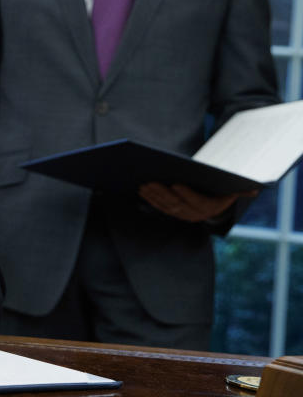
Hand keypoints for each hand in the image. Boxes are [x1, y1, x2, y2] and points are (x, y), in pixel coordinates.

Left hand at [138, 182, 256, 221]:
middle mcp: (196, 214)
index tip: (175, 184)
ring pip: (166, 206)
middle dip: (163, 193)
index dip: (186, 194)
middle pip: (178, 204)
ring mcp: (183, 214)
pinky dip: (150, 199)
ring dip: (153, 196)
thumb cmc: (223, 191)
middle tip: (150, 181)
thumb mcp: (233, 190)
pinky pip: (160, 207)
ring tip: (143, 184)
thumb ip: (241, 190)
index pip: (198, 201)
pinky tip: (142, 190)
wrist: (217, 206)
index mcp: (211, 207)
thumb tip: (255, 188)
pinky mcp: (173, 213)